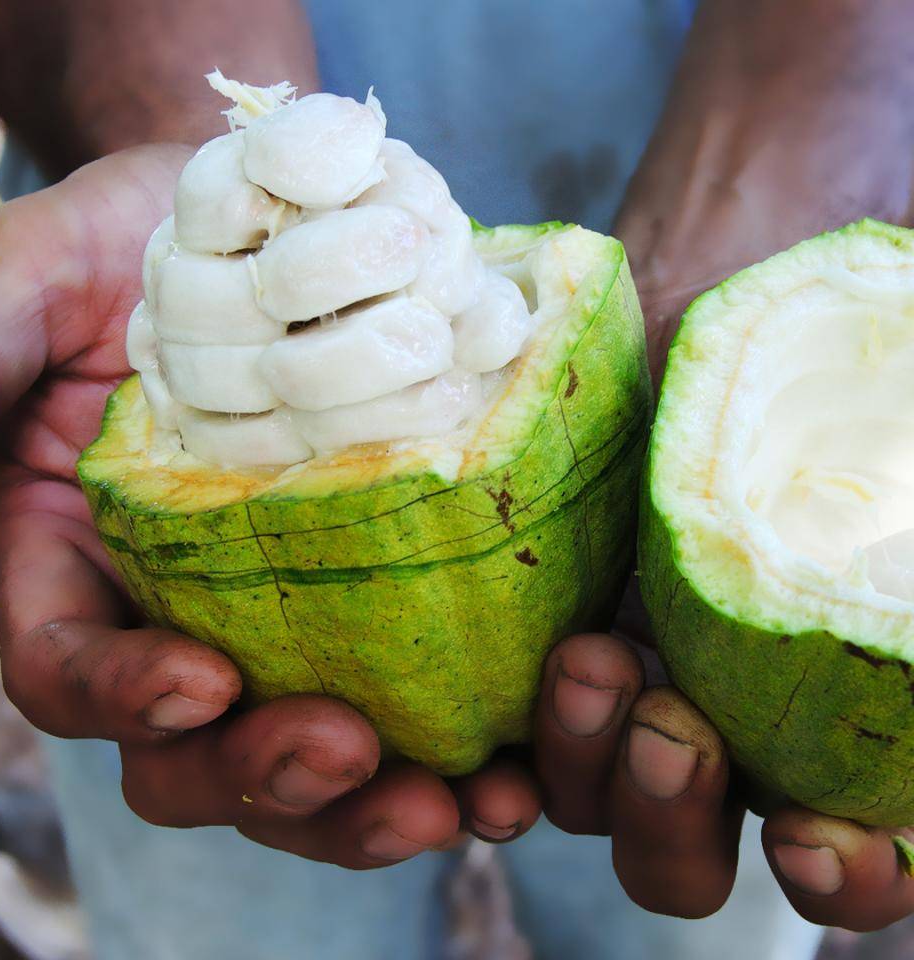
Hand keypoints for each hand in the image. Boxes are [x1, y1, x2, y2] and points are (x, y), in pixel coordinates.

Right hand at [0, 146, 543, 867]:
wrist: (267, 224)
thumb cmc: (138, 244)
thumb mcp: (43, 273)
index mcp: (75, 561)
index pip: (70, 668)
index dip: (124, 697)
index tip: (200, 682)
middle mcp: (175, 610)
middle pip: (198, 750)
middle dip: (270, 774)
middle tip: (353, 757)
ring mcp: (284, 614)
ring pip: (310, 752)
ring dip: (378, 801)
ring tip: (467, 803)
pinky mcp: (380, 594)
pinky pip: (411, 697)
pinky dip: (461, 745)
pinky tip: (518, 768)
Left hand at [532, 0, 913, 927]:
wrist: (743, 236)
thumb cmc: (855, 324)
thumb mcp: (904, 394)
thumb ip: (905, 479)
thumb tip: (910, 506)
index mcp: (834, 692)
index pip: (861, 841)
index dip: (859, 877)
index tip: (828, 836)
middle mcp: (729, 697)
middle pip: (698, 842)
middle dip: (681, 824)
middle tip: (678, 730)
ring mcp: (631, 649)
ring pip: (590, 790)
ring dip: (586, 772)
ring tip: (592, 671)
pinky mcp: (543, 596)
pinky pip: (507, 700)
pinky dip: (503, 718)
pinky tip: (507, 683)